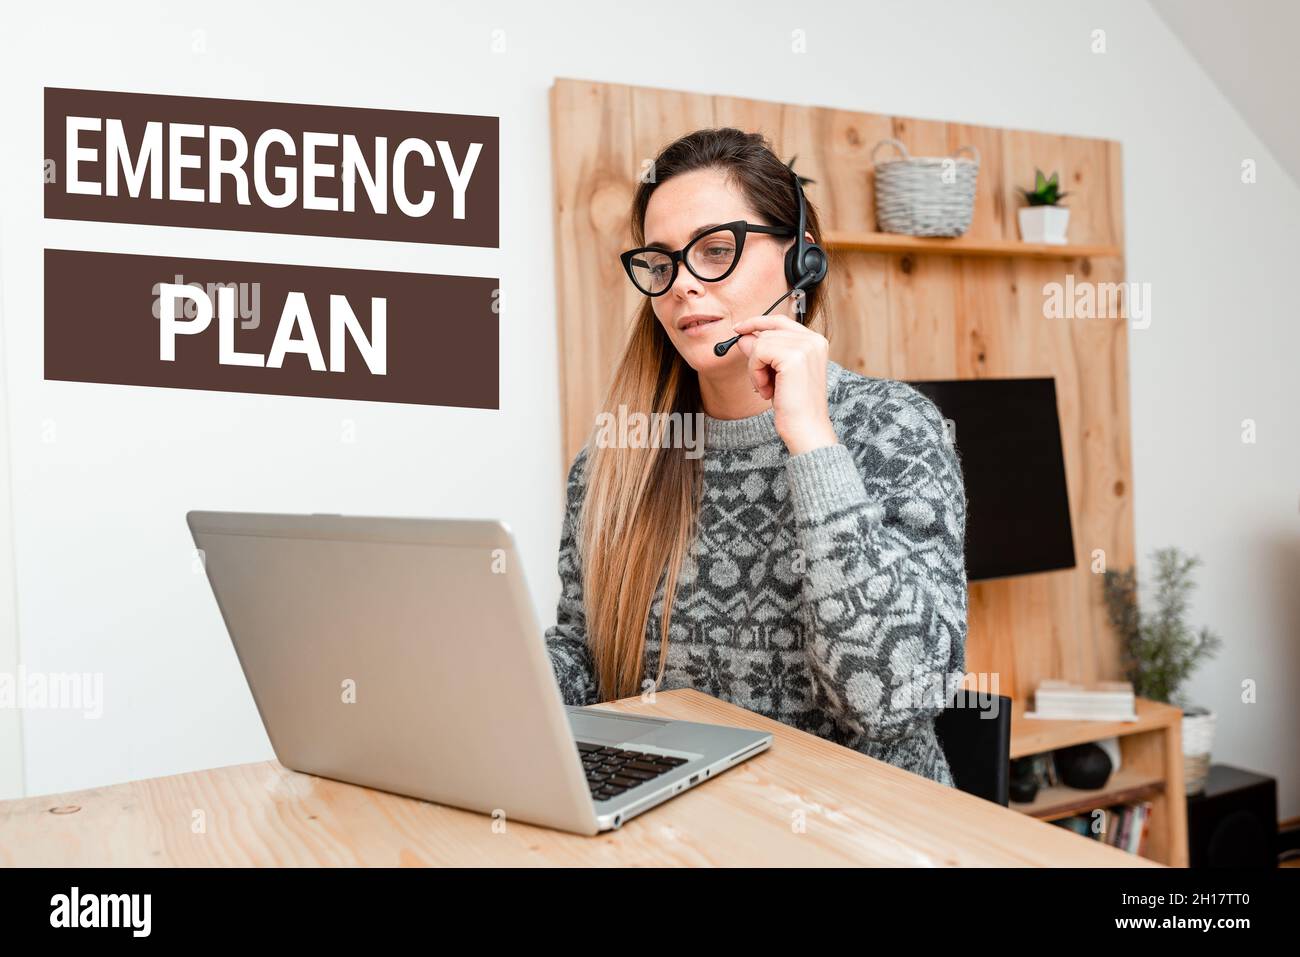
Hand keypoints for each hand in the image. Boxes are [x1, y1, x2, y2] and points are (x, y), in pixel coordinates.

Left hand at [731, 314, 838, 455]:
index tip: (738, 329)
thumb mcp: (775, 374)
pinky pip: (758, 353)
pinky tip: (766, 390)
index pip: (780, 321)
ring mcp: (805, 346)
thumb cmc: (793, 406)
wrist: (806, 429)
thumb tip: (743, 336)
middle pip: (767, 331)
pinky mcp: (794, 357)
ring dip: (755, 369)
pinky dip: (755, 373)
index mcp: (815, 342)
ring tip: (767, 389)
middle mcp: (814, 340)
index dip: (757, 323)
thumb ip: (763, 352)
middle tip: (760, 380)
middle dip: (756, 357)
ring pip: (760, 342)